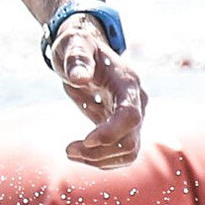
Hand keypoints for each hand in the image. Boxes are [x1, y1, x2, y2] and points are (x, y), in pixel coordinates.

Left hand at [51, 20, 146, 169]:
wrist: (85, 51)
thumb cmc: (78, 45)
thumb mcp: (73, 44)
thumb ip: (77, 57)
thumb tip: (79, 77)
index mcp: (127, 82)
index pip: (130, 115)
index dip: (111, 132)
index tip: (85, 140)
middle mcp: (136, 102)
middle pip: (130, 141)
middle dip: (99, 152)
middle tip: (68, 150)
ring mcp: (132, 116)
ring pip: (128, 152)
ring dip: (99, 160)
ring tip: (70, 152)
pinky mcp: (122, 127)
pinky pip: (120, 153)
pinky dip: (100, 160)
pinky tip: (78, 153)